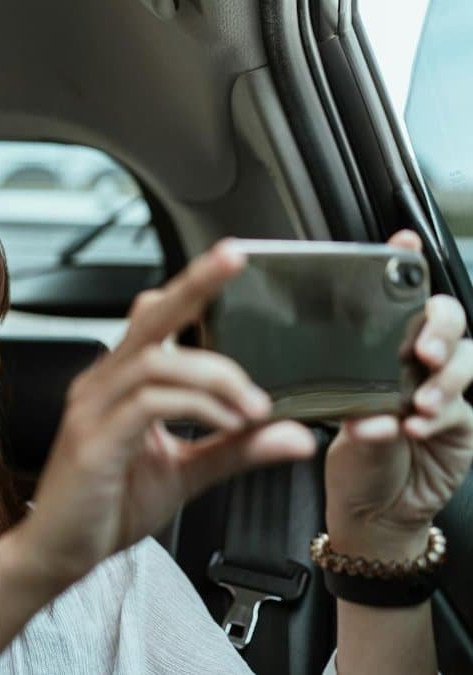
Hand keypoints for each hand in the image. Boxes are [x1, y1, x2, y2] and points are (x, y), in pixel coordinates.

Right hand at [14, 240, 317, 587]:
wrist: (59, 552)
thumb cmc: (108, 507)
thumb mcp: (186, 473)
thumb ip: (236, 449)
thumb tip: (294, 434)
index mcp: (120, 384)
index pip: (155, 320)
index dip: (190, 288)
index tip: (232, 263)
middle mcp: (102, 385)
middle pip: (149, 319)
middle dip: (194, 285)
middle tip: (235, 261)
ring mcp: (92, 410)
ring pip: (155, 362)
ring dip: (215, 376)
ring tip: (254, 406)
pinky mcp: (92, 441)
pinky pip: (147, 404)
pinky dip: (196, 407)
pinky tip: (228, 423)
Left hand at [325, 230, 472, 558]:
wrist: (373, 510)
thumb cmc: (349, 460)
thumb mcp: (336, 427)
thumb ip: (352, 412)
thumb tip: (367, 413)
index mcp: (379, 349)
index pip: (395, 299)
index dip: (404, 265)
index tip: (402, 242)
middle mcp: (414, 362)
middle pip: (445, 319)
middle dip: (438, 325)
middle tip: (422, 348)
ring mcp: (442, 389)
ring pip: (464, 359)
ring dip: (443, 377)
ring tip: (418, 400)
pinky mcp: (461, 421)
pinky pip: (459, 407)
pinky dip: (438, 415)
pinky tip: (415, 426)